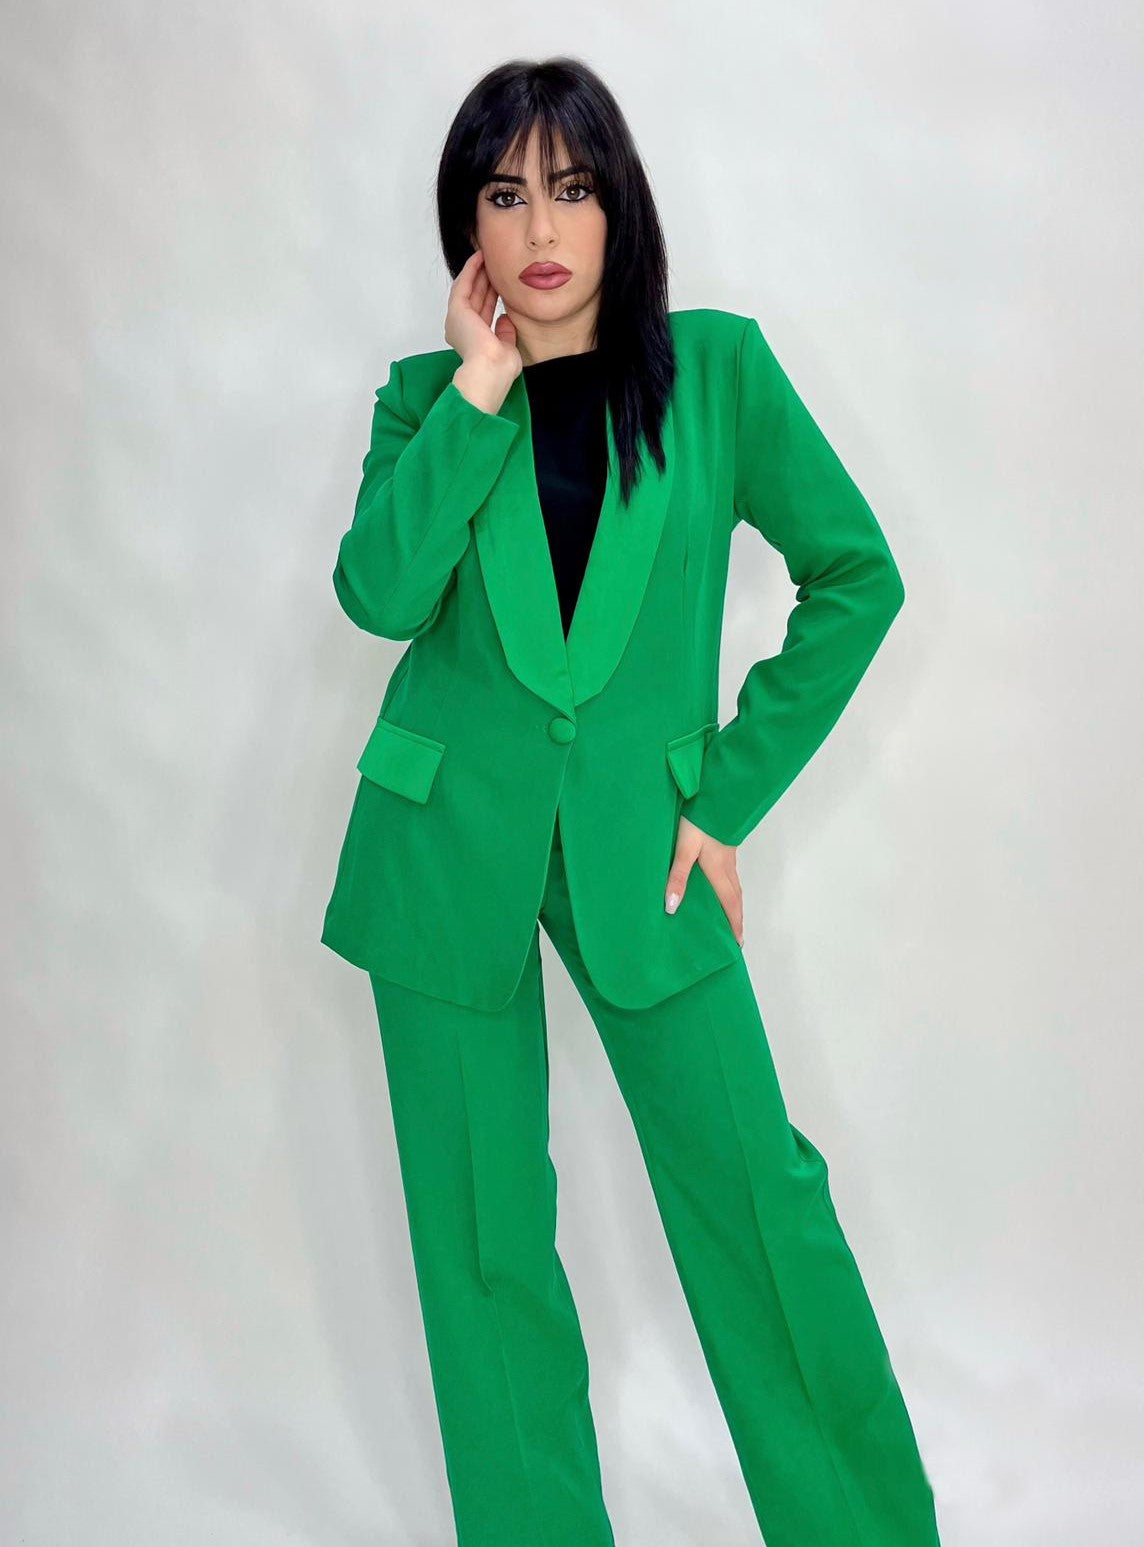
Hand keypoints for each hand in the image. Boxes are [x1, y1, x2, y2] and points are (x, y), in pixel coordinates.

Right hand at [445, 250, 521, 412]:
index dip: (491, 295)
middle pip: (475, 297)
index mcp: (474, 340)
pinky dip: (470, 269)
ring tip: (487, 255)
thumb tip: (505, 319)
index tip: (501, 283)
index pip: (484, 312)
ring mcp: (457, 319)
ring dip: (477, 271)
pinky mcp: (456, 310)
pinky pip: (463, 284)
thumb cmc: (500, 368)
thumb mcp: (507, 348)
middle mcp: (462, 329)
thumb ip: (505, 333)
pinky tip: (479, 257)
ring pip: (468, 288)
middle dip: (485, 279)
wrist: (490, 371)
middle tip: (494, 263)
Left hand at [664, 815, 743, 946]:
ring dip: (734, 903)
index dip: (734, 924)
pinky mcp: (724, 845)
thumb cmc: (697, 821)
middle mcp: (727, 865)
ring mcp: (727, 855)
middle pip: (736, 897)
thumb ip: (677, 877)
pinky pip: (730, 873)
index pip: (729, 904)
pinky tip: (720, 886)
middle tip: (737, 936)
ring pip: (734, 885)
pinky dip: (729, 887)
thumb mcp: (683, 849)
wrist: (712, 794)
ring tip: (730, 916)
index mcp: (718, 870)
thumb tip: (672, 907)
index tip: (738, 943)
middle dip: (737, 917)